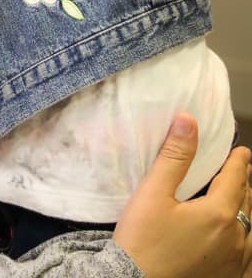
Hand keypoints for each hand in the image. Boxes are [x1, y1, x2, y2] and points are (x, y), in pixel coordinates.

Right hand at [114, 113, 251, 277]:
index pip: (235, 180)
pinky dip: (248, 243)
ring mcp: (234, 264)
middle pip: (247, 205)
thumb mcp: (153, 194)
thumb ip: (174, 157)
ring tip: (243, 203)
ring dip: (248, 213)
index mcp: (218, 214)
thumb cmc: (142, 242)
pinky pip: (248, 259)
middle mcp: (234, 240)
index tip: (242, 152)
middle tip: (241, 172)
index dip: (238, 162)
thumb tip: (188, 121)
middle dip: (244, 185)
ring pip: (251, 233)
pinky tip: (241, 242)